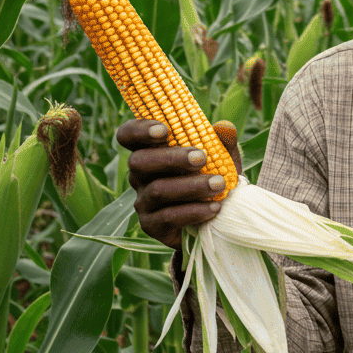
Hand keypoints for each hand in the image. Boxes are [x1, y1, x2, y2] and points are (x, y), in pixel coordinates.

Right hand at [118, 119, 241, 249]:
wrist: (218, 220)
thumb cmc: (214, 179)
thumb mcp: (223, 159)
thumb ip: (223, 142)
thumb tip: (225, 127)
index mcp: (150, 151)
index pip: (128, 135)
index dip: (138, 130)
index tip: (164, 129)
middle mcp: (140, 176)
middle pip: (139, 162)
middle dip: (171, 158)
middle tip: (201, 158)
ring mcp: (143, 202)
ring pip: (157, 190)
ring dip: (190, 186)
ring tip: (219, 184)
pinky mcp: (151, 225)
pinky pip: (167, 217)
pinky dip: (193, 211)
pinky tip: (214, 207)